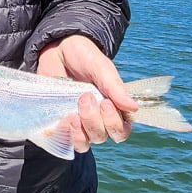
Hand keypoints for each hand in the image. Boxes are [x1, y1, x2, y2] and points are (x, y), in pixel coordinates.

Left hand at [37, 34, 137, 151]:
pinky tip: (61, 120)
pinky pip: (64, 140)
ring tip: (72, 113)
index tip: (105, 103)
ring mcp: (78, 122)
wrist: (57, 49)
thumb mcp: (101, 67)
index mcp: (113, 107)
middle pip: (101, 136)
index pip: (121, 130)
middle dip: (93, 120)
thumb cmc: (84, 57)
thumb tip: (134, 107)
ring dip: (80, 132)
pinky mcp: (60, 122)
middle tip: (84, 97)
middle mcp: (97, 119)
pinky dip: (63, 134)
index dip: (114, 123)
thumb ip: (115, 87)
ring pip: (84, 143)